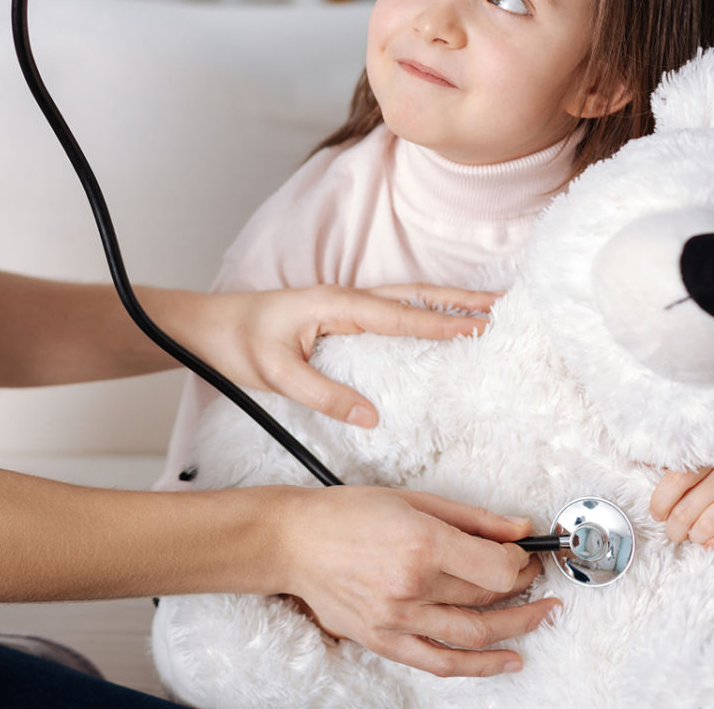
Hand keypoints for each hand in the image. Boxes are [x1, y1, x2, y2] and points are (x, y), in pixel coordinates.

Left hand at [184, 283, 497, 427]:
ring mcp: (344, 303)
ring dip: (448, 302)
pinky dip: (424, 312)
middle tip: (505, 304)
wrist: (207, 326)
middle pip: (415, 296)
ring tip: (488, 308)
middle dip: (462, 299)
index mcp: (335, 304)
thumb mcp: (276, 374)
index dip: (441, 323)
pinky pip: (392, 311)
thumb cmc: (237, 343)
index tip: (481, 327)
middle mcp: (346, 297)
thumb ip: (323, 394)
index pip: (399, 315)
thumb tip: (370, 416)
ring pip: (407, 299)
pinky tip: (440, 324)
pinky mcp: (341, 314)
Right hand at [280, 485, 559, 676]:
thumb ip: (471, 518)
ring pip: (473, 636)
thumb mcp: (412, 499)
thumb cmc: (345, 514)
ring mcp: (397, 619)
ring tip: (537, 616)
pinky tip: (509, 659)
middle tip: (532, 577)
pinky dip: (480, 666)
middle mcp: (411, 586)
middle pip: (488, 600)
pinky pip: (441, 663)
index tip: (521, 554)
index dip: (519, 562)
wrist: (293, 541)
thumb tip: (518, 529)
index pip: (496, 568)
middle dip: (521, 588)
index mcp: (420, 543)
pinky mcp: (384, 640)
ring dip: (515, 628)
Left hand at [649, 440, 713, 546]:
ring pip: (712, 521)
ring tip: (693, 539)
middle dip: (676, 526)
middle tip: (673, 534)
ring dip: (696, 537)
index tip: (657, 514)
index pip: (678, 477)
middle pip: (691, 505)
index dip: (661, 500)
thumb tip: (636, 458)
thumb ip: (688, 459)